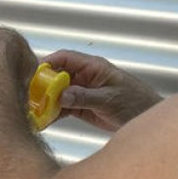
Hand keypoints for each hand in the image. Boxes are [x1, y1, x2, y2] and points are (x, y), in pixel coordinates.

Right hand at [42, 50, 161, 131]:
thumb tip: (61, 95)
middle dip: (43, 85)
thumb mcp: (110, 100)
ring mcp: (82, 92)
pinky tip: (44, 121)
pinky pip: (63, 107)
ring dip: (46, 101)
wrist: (148, 120)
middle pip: (58, 76)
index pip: (66, 58)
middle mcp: (85, 77)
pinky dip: (53, 113)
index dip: (48, 62)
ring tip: (33, 111)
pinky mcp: (82, 107)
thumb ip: (85, 97)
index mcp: (93, 67)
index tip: (33, 73)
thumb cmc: (135, 103)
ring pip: (58, 92)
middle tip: (29, 96)